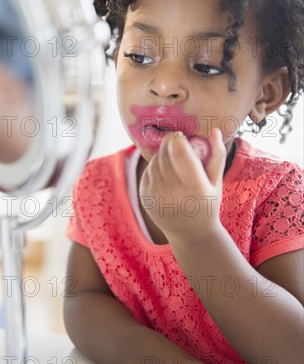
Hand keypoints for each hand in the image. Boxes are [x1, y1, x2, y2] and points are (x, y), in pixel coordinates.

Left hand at [139, 128, 225, 243]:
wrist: (190, 233)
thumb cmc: (207, 203)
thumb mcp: (217, 181)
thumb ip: (217, 155)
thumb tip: (214, 130)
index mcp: (195, 188)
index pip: (180, 154)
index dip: (177, 140)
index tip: (181, 135)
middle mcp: (173, 193)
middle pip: (166, 154)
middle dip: (170, 144)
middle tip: (177, 142)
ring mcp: (156, 196)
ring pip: (156, 160)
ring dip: (163, 153)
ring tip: (174, 159)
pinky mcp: (145, 196)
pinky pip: (149, 170)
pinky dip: (156, 165)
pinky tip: (166, 172)